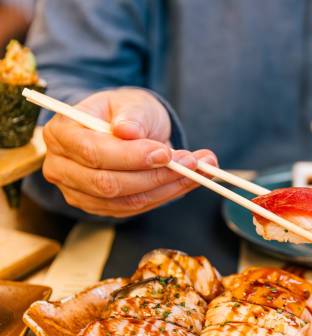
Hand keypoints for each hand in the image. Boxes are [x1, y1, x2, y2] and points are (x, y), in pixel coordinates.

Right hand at [42, 88, 216, 216]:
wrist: (126, 128)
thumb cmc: (124, 111)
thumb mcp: (130, 102)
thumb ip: (132, 116)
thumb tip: (128, 130)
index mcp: (61, 133)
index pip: (93, 152)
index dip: (131, 156)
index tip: (165, 152)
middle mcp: (62, 167)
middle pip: (108, 184)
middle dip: (155, 176)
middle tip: (192, 163)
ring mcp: (80, 192)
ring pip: (126, 201)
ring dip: (168, 187)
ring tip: (200, 169)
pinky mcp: (101, 207)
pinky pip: (137, 208)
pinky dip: (168, 195)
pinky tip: (190, 180)